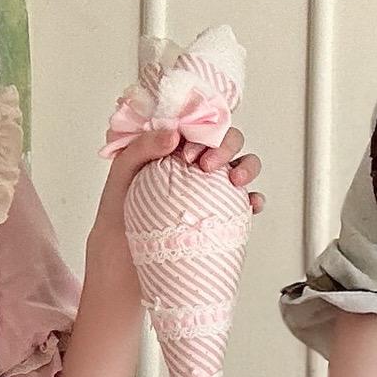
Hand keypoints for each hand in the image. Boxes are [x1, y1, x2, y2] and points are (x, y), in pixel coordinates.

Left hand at [97, 125, 264, 236]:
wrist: (123, 251)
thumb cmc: (120, 207)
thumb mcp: (123, 170)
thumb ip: (143, 146)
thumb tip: (175, 135)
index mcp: (178, 146)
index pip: (201, 126)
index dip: (203, 131)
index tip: (188, 153)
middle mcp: (200, 163)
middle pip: (227, 141)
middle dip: (224, 147)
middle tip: (205, 167)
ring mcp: (214, 188)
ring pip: (244, 165)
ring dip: (247, 167)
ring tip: (235, 181)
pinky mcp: (224, 213)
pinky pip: (248, 202)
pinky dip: (255, 199)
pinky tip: (252, 204)